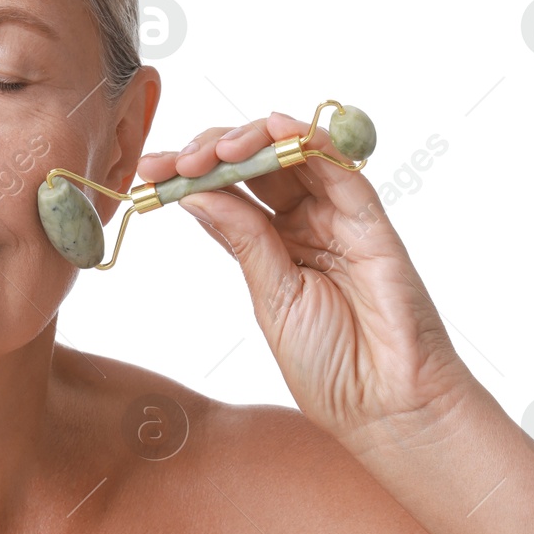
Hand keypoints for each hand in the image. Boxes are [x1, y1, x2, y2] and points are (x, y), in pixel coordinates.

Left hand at [137, 112, 476, 449]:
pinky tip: (276, 128)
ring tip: (214, 150)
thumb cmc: (329, 366)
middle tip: (176, 161)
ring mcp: (337, 219)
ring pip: (292, 156)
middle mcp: (304, 224)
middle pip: (255, 165)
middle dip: (209, 151)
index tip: (148, 171)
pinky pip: (340, 168)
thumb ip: (242, 240)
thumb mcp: (270, 298)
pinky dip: (309, 140)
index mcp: (272, 247)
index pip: (226, 193)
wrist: (385, 406)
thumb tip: (195, 193)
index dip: (188, 175)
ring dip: (250, 140)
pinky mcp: (370, 221)